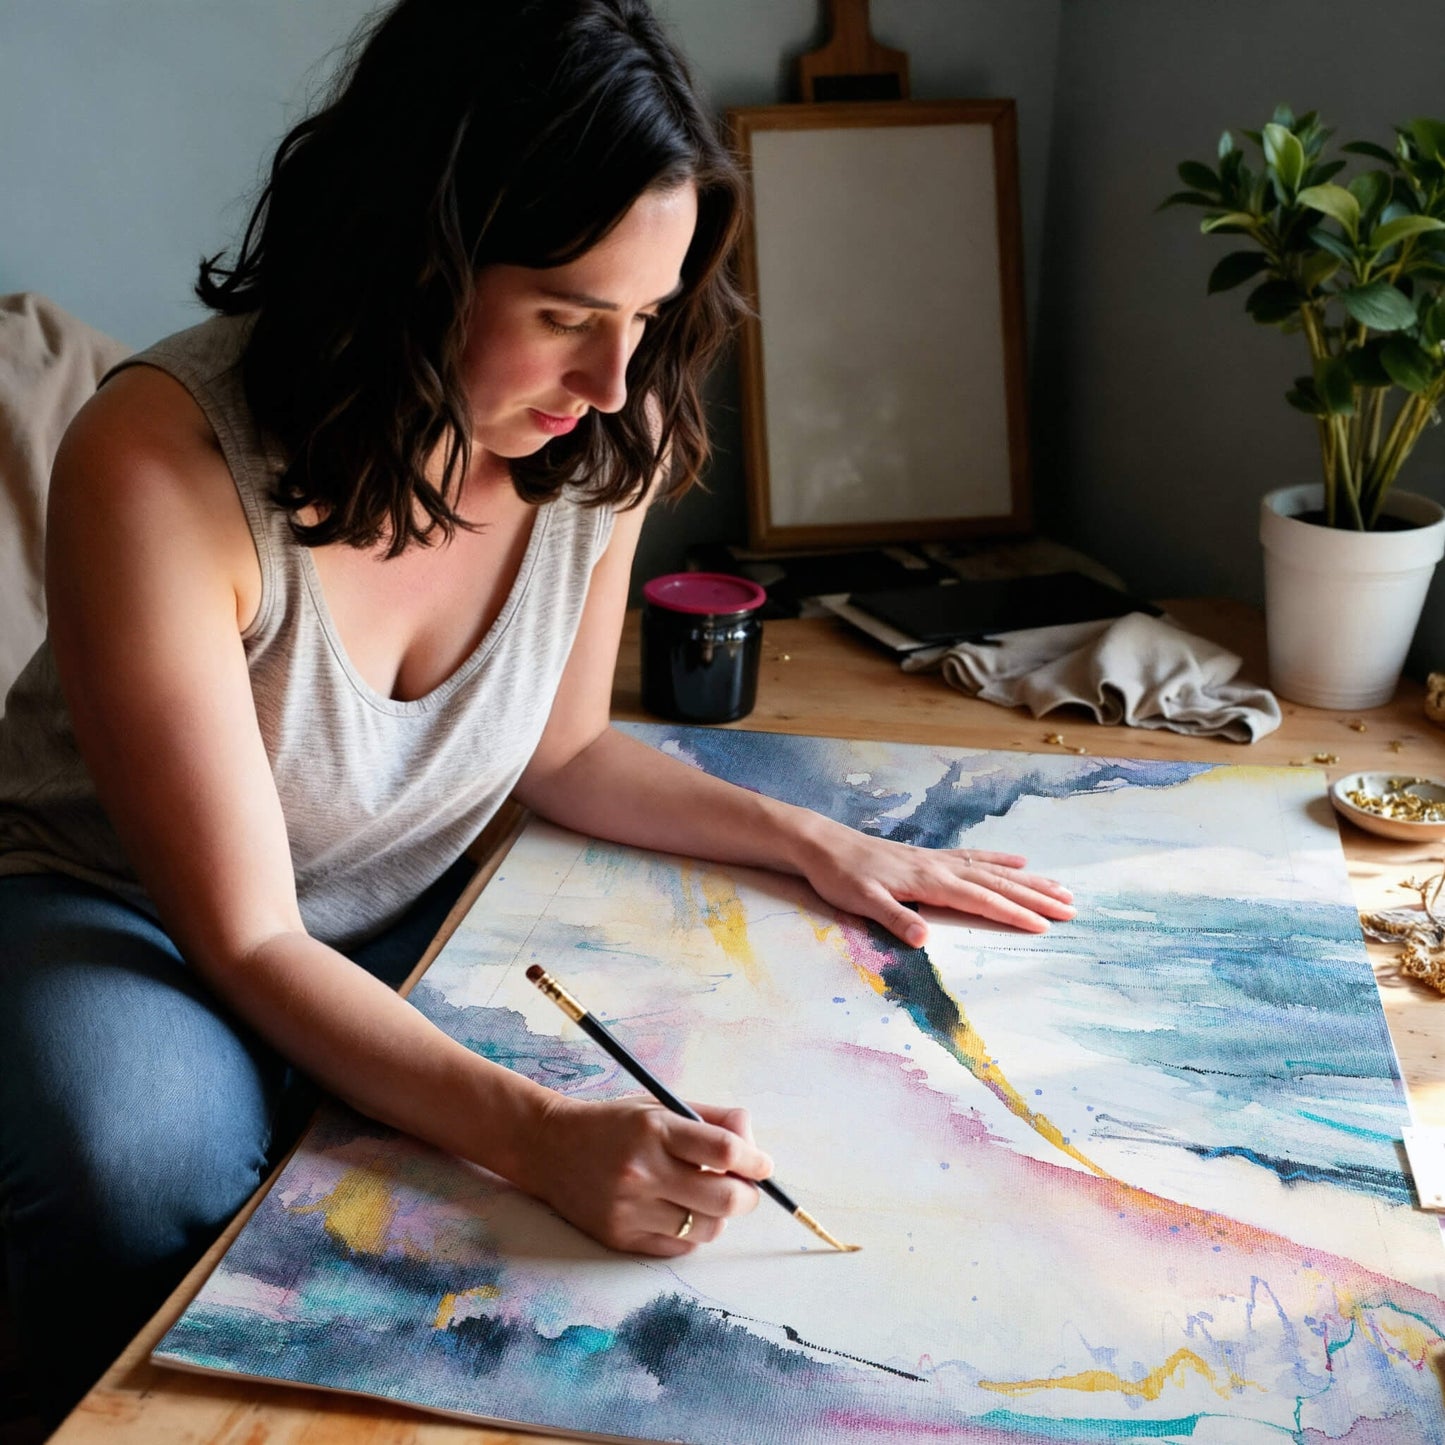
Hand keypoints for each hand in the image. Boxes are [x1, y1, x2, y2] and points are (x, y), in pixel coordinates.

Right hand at [528, 1095, 772, 1255]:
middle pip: (724, 1198)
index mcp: (654, 1129)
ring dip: (719, 1215)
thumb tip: (753, 1145)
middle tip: (746, 1187)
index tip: (763, 1165)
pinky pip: (680, 1248)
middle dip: (747, 1195)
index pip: (724, 1150)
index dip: (755, 1161)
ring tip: (707, 1198)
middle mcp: (642, 1171)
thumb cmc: (614, 1124)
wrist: (549, 1148)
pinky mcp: (620, 1238)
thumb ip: (711, 1120)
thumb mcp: (659, 1106)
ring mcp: (630, 1209)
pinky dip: (691, 1233)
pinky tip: (679, 1212)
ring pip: (706, 1228)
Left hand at [797, 817, 1074, 945]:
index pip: (981, 900)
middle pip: (998, 883)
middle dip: (1036, 897)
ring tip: (1061, 889)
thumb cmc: (840, 876)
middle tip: (1072, 909)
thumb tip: (923, 939)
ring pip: (994, 870)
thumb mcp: (860, 901)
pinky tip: (1019, 861)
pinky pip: (975, 857)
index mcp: (929, 882)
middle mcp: (941, 867)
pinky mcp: (930, 857)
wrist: (823, 845)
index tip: (1045, 926)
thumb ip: (894, 919)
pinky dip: (1000, 860)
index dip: (1013, 913)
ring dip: (1029, 880)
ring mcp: (938, 859)